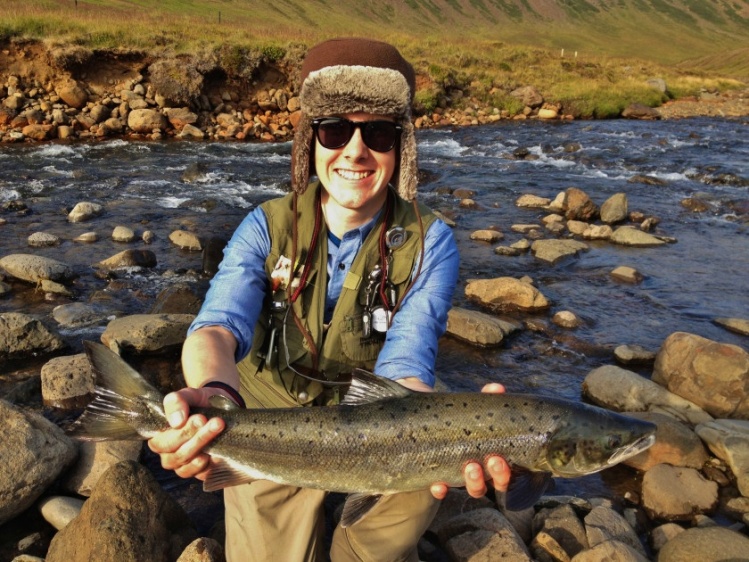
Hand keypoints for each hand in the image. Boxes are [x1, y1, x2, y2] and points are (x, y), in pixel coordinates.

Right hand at [147, 388, 224, 480]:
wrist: (220, 405)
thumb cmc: (198, 401)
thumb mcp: (187, 395)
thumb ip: (176, 402)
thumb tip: (176, 422)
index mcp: (159, 437)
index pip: (161, 443)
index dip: (180, 434)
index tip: (200, 418)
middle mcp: (168, 454)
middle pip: (176, 456)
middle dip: (197, 439)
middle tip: (216, 422)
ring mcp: (183, 464)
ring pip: (186, 467)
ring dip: (204, 448)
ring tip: (218, 430)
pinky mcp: (200, 471)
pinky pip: (200, 475)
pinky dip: (208, 465)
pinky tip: (217, 453)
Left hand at [430, 382, 510, 499]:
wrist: (426, 416)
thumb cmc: (460, 416)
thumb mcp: (473, 407)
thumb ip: (485, 398)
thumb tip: (497, 388)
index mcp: (492, 460)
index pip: (504, 475)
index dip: (505, 473)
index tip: (500, 458)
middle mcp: (479, 473)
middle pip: (491, 484)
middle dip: (495, 475)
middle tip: (494, 460)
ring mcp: (459, 476)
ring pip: (473, 488)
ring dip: (474, 481)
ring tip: (471, 467)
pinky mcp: (438, 475)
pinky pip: (441, 489)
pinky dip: (441, 489)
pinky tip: (439, 485)